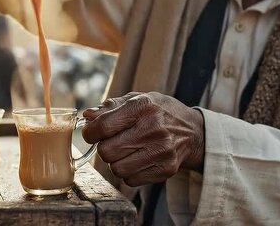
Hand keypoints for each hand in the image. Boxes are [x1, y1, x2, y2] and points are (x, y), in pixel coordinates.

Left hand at [82, 92, 204, 186]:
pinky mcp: (166, 169)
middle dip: (103, 148)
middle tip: (111, 142)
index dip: (90, 132)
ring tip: (125, 151)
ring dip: (116, 162)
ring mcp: (162, 151)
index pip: (103, 126)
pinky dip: (128, 173)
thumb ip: (110, 107)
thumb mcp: (136, 99)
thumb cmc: (158, 112)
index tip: (91, 133)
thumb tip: (87, 116)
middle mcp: (153, 128)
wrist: (192, 131)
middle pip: (107, 151)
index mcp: (142, 106)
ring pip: (117, 169)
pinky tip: (137, 160)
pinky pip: (130, 180)